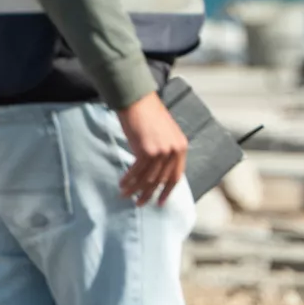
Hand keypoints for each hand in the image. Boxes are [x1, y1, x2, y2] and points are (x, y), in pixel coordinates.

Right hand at [116, 92, 187, 206]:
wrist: (138, 101)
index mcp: (181, 147)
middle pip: (160, 180)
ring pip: (147, 178)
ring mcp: (161, 152)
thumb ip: (165, 152)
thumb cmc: (148, 115)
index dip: (167, 191)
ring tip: (125, 195)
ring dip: (134, 189)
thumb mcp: (165, 135)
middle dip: (148, 194)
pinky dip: (128, 179)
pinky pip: (136, 171)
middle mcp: (174, 151)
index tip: (160, 202)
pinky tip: (122, 184)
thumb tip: (158, 173)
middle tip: (139, 203)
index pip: (176, 176)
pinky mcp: (147, 151)